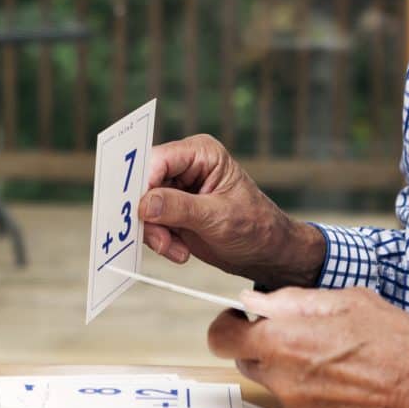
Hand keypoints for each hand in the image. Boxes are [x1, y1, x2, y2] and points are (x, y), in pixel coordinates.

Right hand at [140, 134, 324, 286]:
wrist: (265, 254)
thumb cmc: (256, 227)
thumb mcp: (219, 217)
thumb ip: (180, 208)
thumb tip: (146, 203)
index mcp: (201, 153)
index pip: (158, 159)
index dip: (145, 184)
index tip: (142, 212)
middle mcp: (185, 167)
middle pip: (145, 183)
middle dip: (149, 215)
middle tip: (162, 239)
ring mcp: (177, 190)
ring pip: (143, 206)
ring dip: (155, 232)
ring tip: (176, 249)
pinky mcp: (171, 212)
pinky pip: (149, 223)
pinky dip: (159, 240)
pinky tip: (179, 250)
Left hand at [208, 287, 408, 407]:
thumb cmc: (397, 341)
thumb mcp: (348, 301)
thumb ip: (293, 300)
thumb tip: (255, 300)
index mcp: (283, 342)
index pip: (222, 337)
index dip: (230, 324)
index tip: (245, 317)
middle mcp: (283, 380)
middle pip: (246, 360)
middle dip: (263, 344)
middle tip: (299, 331)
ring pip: (273, 382)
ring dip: (287, 367)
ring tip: (330, 354)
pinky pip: (297, 403)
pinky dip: (309, 390)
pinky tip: (343, 379)